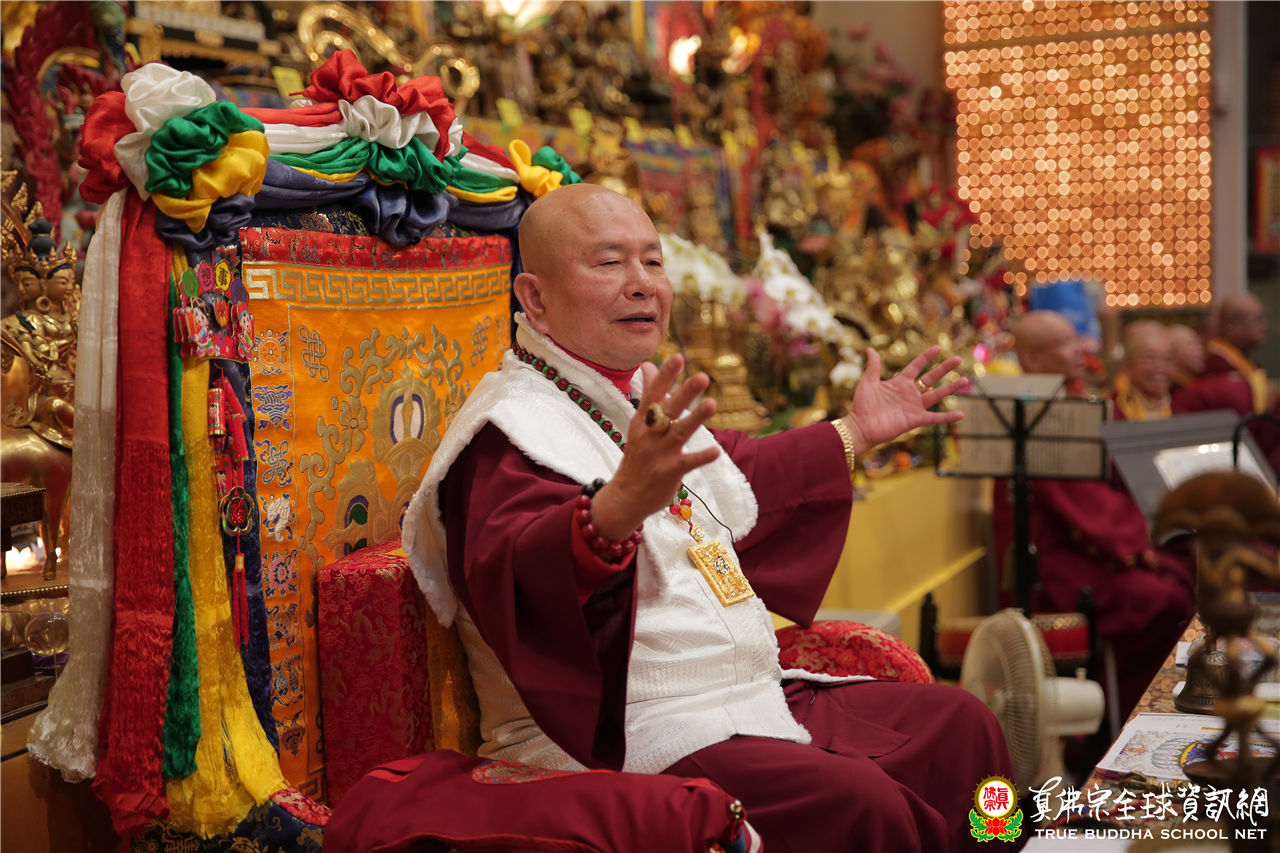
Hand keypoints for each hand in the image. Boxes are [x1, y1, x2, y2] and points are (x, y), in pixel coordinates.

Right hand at [589, 354, 720, 539]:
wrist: (626, 496)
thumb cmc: (638, 455)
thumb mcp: (639, 424)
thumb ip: (648, 393)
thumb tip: (647, 364)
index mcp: (642, 420)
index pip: (653, 393)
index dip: (665, 375)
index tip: (677, 357)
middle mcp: (649, 434)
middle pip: (668, 410)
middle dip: (684, 393)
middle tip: (702, 376)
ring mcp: (659, 454)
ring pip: (679, 432)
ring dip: (696, 418)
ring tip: (712, 404)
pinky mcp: (669, 472)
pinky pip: (687, 463)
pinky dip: (701, 457)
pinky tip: (716, 450)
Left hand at [842, 346, 967, 454]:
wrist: (860, 426)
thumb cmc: (862, 405)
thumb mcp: (868, 382)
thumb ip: (873, 366)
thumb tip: (870, 348)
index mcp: (899, 383)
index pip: (916, 367)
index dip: (926, 357)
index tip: (938, 347)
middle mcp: (909, 393)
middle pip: (931, 378)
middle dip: (944, 369)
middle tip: (958, 359)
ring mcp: (914, 407)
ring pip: (937, 395)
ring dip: (951, 388)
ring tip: (965, 380)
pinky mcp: (915, 420)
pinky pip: (934, 418)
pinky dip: (947, 417)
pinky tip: (961, 414)